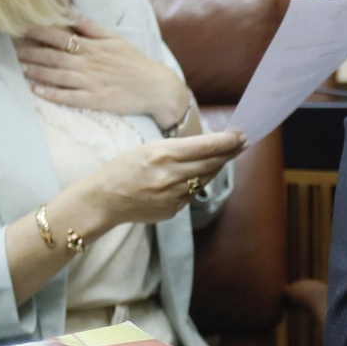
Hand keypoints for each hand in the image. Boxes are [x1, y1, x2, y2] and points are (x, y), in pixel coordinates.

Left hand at [18, 15, 189, 128]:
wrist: (156, 87)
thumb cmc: (133, 62)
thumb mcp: (115, 39)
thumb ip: (90, 26)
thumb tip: (69, 11)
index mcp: (93, 46)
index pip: (60, 35)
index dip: (37, 31)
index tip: (18, 26)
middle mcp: (89, 62)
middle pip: (53, 55)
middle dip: (29, 51)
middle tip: (8, 48)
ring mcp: (91, 82)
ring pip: (57, 75)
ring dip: (35, 71)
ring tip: (16, 67)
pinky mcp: (95, 100)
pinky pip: (69, 97)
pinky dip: (52, 94)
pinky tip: (36, 91)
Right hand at [82, 130, 245, 227]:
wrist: (104, 199)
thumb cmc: (123, 168)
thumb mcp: (147, 148)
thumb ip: (177, 149)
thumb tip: (207, 147)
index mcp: (163, 154)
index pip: (205, 146)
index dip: (227, 141)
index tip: (241, 135)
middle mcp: (170, 175)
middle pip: (211, 163)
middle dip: (229, 153)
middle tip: (242, 144)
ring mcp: (172, 195)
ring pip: (204, 179)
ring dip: (217, 167)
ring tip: (226, 157)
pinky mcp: (173, 210)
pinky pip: (191, 194)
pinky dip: (197, 183)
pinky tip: (198, 175)